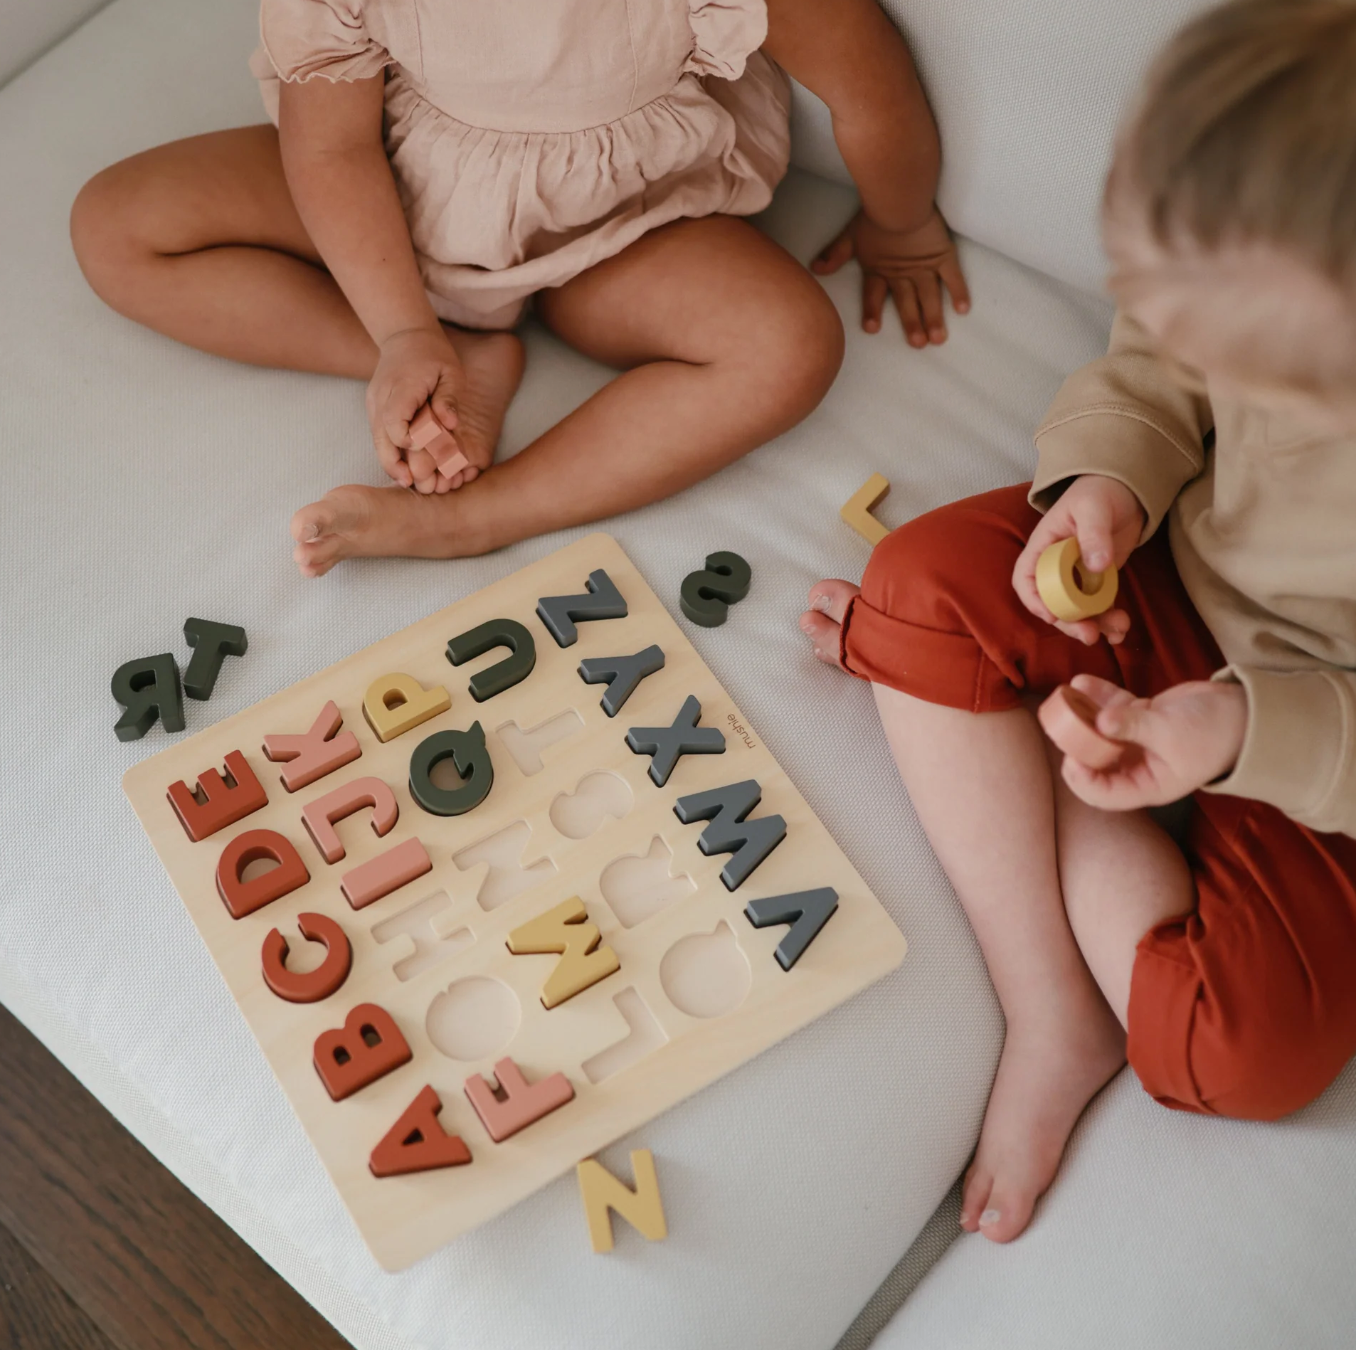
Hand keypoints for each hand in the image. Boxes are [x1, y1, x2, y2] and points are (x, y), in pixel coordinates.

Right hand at [365, 326, 466, 493]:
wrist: (405, 336)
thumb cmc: (434, 355)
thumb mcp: (450, 371)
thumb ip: (448, 398)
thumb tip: (450, 424)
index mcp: (401, 387)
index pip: (395, 422)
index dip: (409, 441)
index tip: (426, 446)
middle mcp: (381, 398)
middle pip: (381, 439)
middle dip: (396, 464)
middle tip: (413, 483)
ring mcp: (374, 404)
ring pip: (377, 441)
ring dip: (391, 463)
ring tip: (408, 482)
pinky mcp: (375, 410)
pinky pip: (379, 436)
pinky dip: (390, 453)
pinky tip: (404, 467)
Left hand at [813, 206, 969, 346]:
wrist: (900, 202)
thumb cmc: (874, 216)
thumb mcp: (850, 236)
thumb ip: (835, 254)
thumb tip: (815, 269)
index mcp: (880, 270)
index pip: (874, 295)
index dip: (872, 311)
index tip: (872, 329)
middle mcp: (903, 274)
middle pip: (907, 303)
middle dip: (912, 324)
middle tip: (918, 344)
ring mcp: (925, 267)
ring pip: (930, 297)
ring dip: (934, 318)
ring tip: (938, 339)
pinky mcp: (943, 256)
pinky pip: (953, 277)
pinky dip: (959, 292)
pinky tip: (963, 310)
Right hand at [1012, 475, 1145, 645]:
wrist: (1127, 490)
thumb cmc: (1100, 492)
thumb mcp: (1094, 508)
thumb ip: (1094, 534)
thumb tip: (1096, 566)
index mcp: (1044, 547)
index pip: (1025, 577)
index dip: (1034, 600)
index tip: (1051, 616)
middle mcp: (1056, 566)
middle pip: (1052, 602)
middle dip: (1069, 623)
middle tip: (1089, 635)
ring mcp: (1078, 576)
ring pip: (1077, 610)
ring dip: (1094, 625)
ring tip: (1116, 632)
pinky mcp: (1098, 581)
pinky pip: (1099, 606)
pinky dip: (1109, 620)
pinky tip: (1122, 629)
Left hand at [1040, 673, 1246, 809]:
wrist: (1242, 710)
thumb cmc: (1212, 732)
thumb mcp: (1170, 731)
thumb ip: (1133, 726)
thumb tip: (1100, 721)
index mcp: (1146, 785)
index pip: (1104, 794)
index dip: (1082, 780)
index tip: (1070, 756)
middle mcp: (1136, 766)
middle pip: (1095, 761)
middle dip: (1075, 743)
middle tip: (1060, 723)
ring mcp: (1136, 741)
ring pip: (1099, 731)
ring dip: (1081, 714)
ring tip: (1064, 696)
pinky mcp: (1139, 717)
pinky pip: (1112, 708)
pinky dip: (1097, 696)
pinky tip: (1081, 681)